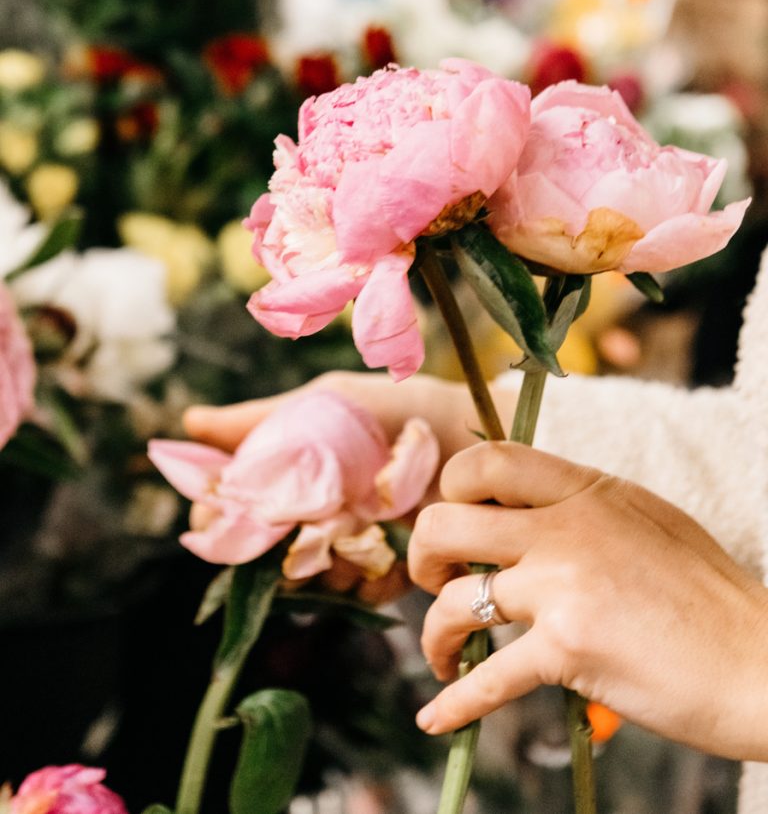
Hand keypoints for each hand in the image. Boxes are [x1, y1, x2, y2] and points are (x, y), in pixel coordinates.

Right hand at [181, 372, 512, 603]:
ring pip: (310, 576)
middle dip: (272, 546)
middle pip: (266, 552)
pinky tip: (384, 551)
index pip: (236, 507)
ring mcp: (352, 547)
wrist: (472, 430)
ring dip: (323, 559)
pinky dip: (367, 578)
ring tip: (354, 525)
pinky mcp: (391, 571)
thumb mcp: (327, 401)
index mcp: (295, 477)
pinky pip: (361, 592)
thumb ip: (263, 418)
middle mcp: (315, 516)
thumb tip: (189, 420)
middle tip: (294, 525)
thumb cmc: (396, 408)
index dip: (220, 514)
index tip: (216, 514)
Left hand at [408, 441, 767, 760]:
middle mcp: (568, 526)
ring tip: (444, 655)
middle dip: (422, 556)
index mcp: (587, 489)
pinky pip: (488, 678)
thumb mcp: (646, 522)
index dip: (452, 488)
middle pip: (447, 521)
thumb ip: (583, 510)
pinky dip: (455, 703)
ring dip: (435, 634)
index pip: (488, 460)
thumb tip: (521, 515)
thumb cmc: (709, 598)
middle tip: (434, 580)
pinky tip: (435, 716)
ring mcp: (564, 584)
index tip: (456, 523)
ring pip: (454, 598)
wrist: (762, 663)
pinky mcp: (570, 647)